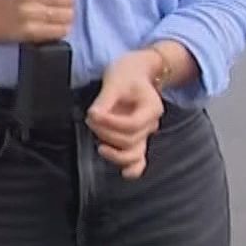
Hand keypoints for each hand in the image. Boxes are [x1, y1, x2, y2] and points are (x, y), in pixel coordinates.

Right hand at [8, 0, 85, 43]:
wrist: (0, 16)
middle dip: (66, 0)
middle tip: (53, 1)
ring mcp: (28, 12)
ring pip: (68, 14)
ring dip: (65, 15)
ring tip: (52, 13)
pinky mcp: (31, 31)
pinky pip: (62, 30)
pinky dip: (61, 28)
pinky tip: (50, 24)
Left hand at [86, 49, 165, 178]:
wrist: (136, 72)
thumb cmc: (127, 73)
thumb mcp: (116, 80)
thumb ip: (105, 100)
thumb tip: (93, 116)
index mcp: (152, 108)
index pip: (132, 125)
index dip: (111, 123)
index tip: (93, 114)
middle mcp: (151, 125)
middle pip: (131, 140)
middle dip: (107, 134)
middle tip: (92, 120)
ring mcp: (144, 134)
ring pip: (134, 154)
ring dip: (114, 153)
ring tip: (100, 145)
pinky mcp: (135, 140)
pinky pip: (138, 160)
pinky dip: (133, 168)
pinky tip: (124, 173)